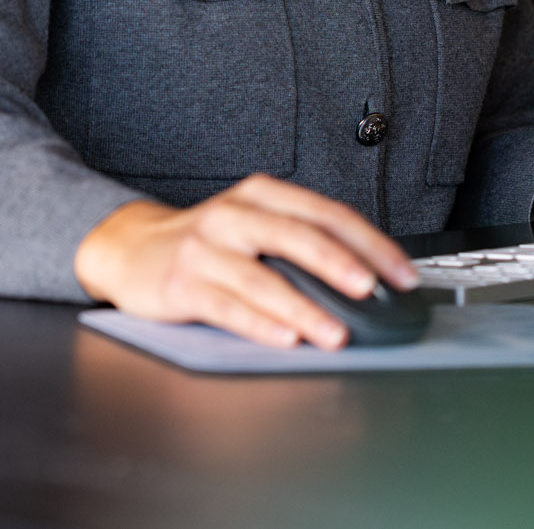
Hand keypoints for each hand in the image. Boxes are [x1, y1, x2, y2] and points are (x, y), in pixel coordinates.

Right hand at [73, 174, 417, 350]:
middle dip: (338, 264)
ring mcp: (205, 249)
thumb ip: (300, 242)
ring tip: (334, 333)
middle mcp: (234, 215)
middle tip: (371, 289)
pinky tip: (284, 338)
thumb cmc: (206, 241)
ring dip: (304, 307)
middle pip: (294, 235)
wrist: (130, 247)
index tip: (403, 273)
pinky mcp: (183, 283)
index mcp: (261, 195)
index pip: (326, 213)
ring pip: (262, 278)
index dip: (370, 243)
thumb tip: (369, 278)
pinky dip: (259, 323)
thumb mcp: (253, 225)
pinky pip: (227, 307)